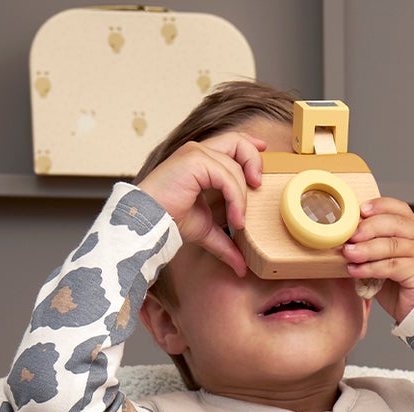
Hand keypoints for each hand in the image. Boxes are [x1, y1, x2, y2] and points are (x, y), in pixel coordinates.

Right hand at [137, 130, 267, 277]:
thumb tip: (242, 266)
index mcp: (200, 161)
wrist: (150, 222)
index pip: (230, 142)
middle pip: (236, 141)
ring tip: (239, 222)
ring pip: (234, 166)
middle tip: (258, 185)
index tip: (263, 151)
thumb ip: (226, 243)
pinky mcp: (194, 160)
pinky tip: (235, 218)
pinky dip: (236, 198)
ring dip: (243, 197)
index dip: (249, 145)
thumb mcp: (206, 231)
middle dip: (253, 160)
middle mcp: (198, 152)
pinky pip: (227, 177)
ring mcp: (195, 154)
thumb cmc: (171, 220)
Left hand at [342, 197, 413, 322]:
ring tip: (348, 254)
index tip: (360, 210)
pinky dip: (370, 268)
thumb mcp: (385, 261)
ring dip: (365, 249)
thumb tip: (346, 238)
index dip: (379, 206)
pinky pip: (392, 266)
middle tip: (349, 236)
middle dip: (368, 228)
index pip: (399, 209)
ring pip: (391, 245)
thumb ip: (374, 246)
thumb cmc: (401, 289)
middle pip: (394, 224)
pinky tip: (356, 270)